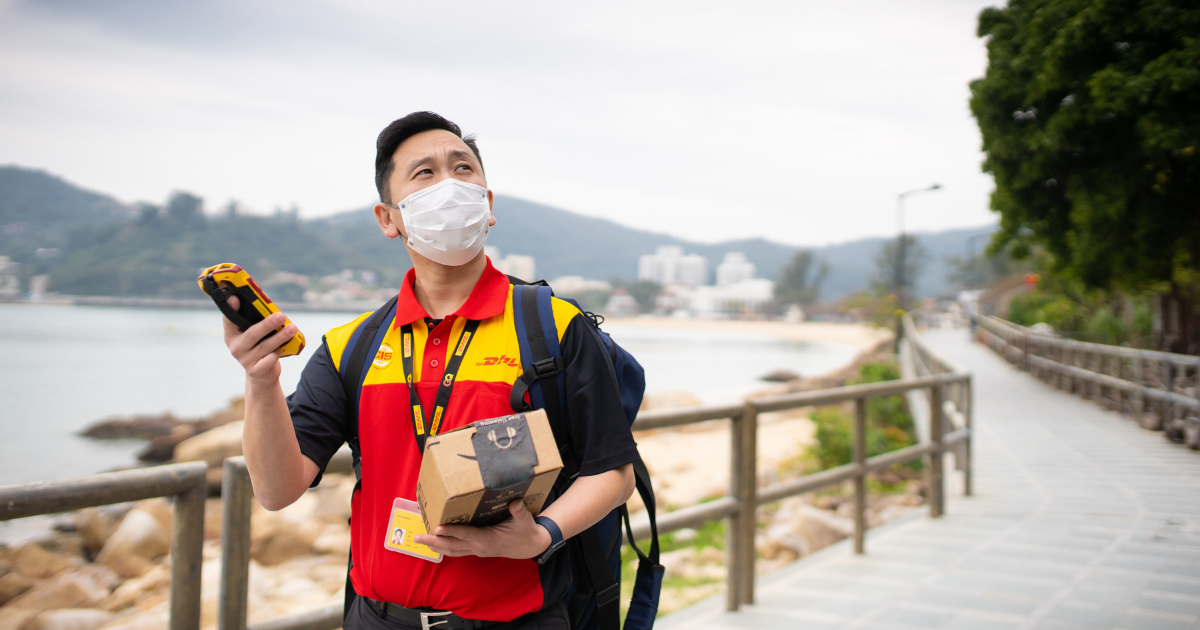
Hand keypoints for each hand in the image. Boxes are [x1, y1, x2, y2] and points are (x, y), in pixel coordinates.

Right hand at [221, 295, 298, 384]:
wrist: (261, 373)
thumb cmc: (259, 347)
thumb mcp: (255, 334)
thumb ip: (257, 321)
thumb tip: (273, 309)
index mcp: (232, 334)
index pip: (229, 319)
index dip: (232, 308)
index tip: (235, 298)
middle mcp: (235, 347)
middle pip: (252, 334)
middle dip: (268, 324)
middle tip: (281, 316)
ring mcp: (244, 360)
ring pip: (265, 346)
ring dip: (280, 337)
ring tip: (292, 329)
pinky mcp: (255, 371)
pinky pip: (269, 359)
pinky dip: (277, 353)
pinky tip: (282, 348)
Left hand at [414, 501, 550, 558]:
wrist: (530, 546)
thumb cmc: (526, 531)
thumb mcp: (526, 521)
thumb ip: (520, 512)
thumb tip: (515, 503)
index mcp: (489, 539)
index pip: (466, 534)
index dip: (451, 531)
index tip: (436, 528)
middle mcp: (479, 547)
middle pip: (452, 546)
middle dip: (434, 542)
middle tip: (417, 538)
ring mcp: (477, 550)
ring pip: (452, 549)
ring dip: (435, 546)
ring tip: (420, 540)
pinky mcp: (477, 549)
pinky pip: (457, 549)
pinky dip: (444, 545)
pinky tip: (435, 541)